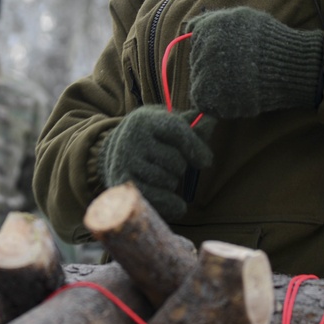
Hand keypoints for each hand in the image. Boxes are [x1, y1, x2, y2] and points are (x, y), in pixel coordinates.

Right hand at [98, 105, 212, 219]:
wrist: (111, 152)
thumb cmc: (150, 137)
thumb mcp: (166, 124)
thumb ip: (192, 125)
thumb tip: (212, 119)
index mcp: (145, 120)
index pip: (177, 131)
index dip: (196, 147)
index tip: (206, 162)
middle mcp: (132, 139)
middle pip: (177, 161)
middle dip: (181, 166)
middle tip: (169, 163)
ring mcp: (125, 164)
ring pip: (169, 181)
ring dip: (173, 182)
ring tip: (160, 175)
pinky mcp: (123, 186)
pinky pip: (159, 200)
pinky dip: (172, 204)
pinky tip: (176, 203)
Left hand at [187, 6, 323, 118]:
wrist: (290, 65)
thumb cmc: (269, 39)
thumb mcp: (240, 17)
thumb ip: (211, 20)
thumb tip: (188, 28)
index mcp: (207, 28)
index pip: (194, 41)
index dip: (211, 49)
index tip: (231, 53)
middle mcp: (202, 48)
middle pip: (195, 62)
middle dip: (211, 67)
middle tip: (237, 70)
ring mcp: (206, 72)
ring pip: (198, 81)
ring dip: (214, 85)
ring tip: (238, 83)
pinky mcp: (211, 96)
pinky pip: (202, 101)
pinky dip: (215, 103)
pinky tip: (234, 96)